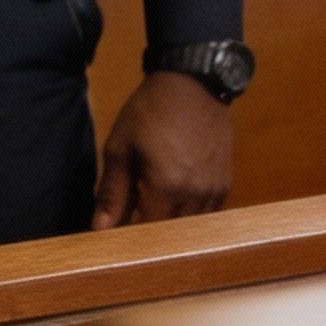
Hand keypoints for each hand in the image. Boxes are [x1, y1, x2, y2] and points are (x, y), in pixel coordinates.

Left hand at [91, 72, 233, 228]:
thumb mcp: (120, 147)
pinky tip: (172, 202)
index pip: (146, 233)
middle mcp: (196, 196)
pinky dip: (188, 216)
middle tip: (128, 226)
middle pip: (171, 237)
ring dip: (170, 227)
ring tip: (149, 212)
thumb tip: (100, 228)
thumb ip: (112, 191)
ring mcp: (216, 193)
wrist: (192, 85)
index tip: (112, 239)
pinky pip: (207, 216)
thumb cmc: (149, 112)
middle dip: (149, 237)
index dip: (127, 240)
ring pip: (191, 229)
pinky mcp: (225, 186)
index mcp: (166, 187)